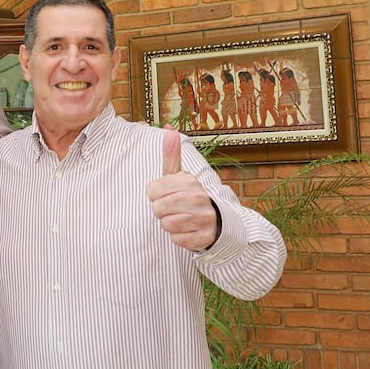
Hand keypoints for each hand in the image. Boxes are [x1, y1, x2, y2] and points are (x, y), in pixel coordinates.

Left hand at [146, 128, 217, 250]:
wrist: (217, 221)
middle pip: (157, 209)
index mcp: (189, 181)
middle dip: (162, 211)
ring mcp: (203, 218)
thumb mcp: (180, 175)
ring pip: (166, 225)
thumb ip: (172, 154)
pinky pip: (177, 240)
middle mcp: (198, 198)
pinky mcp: (204, 237)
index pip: (152, 191)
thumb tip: (169, 128)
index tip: (167, 195)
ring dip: (170, 225)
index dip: (156, 195)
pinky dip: (179, 238)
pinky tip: (189, 231)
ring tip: (181, 219)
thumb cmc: (191, 197)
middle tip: (174, 209)